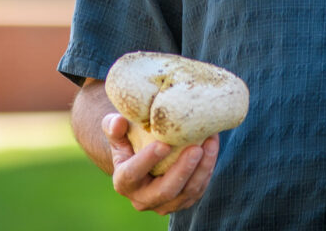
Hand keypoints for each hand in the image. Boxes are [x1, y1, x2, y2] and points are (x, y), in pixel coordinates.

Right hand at [104, 112, 218, 214]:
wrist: (141, 156)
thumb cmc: (128, 139)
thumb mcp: (117, 132)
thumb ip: (113, 126)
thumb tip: (118, 121)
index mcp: (123, 182)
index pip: (133, 174)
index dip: (148, 160)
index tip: (164, 144)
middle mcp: (142, 199)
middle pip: (165, 191)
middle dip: (183, 170)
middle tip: (196, 148)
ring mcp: (164, 204)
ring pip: (187, 193)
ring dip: (202, 169)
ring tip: (211, 143)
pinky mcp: (182, 202)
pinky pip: (198, 190)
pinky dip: (207, 170)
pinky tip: (212, 148)